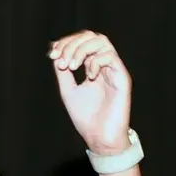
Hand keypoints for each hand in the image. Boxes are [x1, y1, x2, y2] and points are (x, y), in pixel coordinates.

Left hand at [49, 30, 132, 154]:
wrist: (100, 139)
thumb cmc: (86, 119)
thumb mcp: (68, 91)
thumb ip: (63, 72)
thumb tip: (55, 52)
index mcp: (92, 67)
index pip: (81, 42)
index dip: (66, 43)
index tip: (52, 55)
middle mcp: (104, 66)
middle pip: (91, 36)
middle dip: (72, 44)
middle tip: (61, 61)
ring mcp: (114, 70)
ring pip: (101, 41)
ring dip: (81, 50)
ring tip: (71, 66)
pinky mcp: (122, 78)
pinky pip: (110, 56)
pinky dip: (95, 62)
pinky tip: (89, 77)